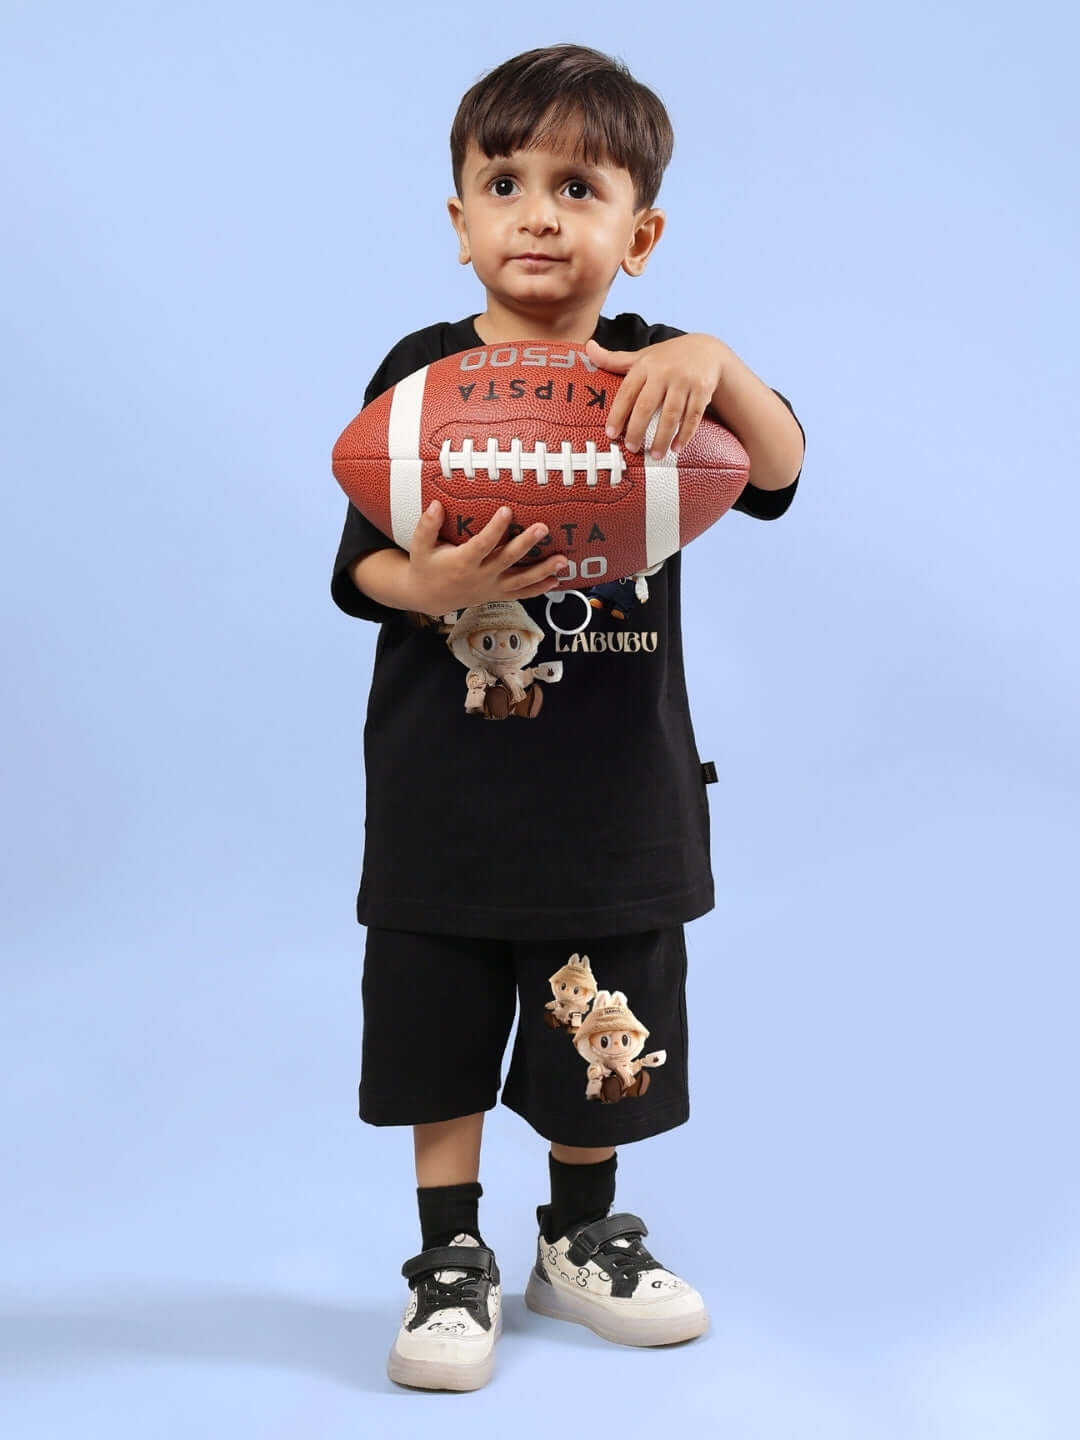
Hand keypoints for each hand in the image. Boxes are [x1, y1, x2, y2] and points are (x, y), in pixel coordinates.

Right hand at [407, 501, 566, 614]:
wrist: (428, 596)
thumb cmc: (426, 566)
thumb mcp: (420, 546)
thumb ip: (427, 525)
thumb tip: (435, 505)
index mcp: (462, 562)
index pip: (482, 544)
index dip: (495, 529)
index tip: (507, 511)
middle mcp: (480, 576)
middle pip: (507, 560)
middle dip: (526, 544)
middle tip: (543, 528)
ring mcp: (490, 588)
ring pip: (520, 580)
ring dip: (542, 571)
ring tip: (562, 561)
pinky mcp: (496, 594)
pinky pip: (520, 594)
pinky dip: (538, 589)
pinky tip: (555, 581)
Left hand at [585, 334, 727, 459]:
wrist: (707, 350)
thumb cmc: (667, 358)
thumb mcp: (642, 356)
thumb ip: (614, 359)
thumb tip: (588, 347)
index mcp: (645, 365)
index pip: (627, 392)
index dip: (617, 414)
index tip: (611, 434)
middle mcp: (664, 372)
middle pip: (647, 405)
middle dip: (637, 429)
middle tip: (632, 448)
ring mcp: (685, 380)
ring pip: (671, 414)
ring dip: (662, 438)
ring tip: (655, 455)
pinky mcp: (703, 389)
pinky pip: (692, 416)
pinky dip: (684, 434)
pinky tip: (676, 448)